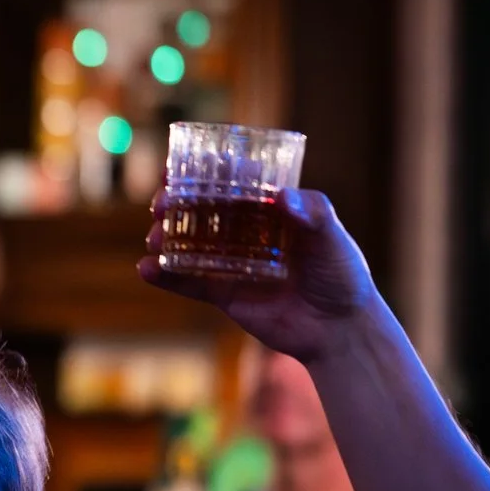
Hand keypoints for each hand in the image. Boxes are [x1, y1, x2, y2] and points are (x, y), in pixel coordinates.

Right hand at [139, 188, 381, 363]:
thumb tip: (280, 198)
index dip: (205, 170)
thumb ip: (313, 214)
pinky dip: (166, 277)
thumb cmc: (343, 276)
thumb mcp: (334, 238)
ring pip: (188, 245)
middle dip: (175, 203)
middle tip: (161, 202)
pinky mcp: (224, 294)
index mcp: (269, 210)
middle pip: (201, 210)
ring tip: (155, 236)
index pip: (232, 182)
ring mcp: (231, 263)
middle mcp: (245, 233)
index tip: (179, 162)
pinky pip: (188, 283)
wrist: (340, 328)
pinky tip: (146, 269)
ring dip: (165, 237)